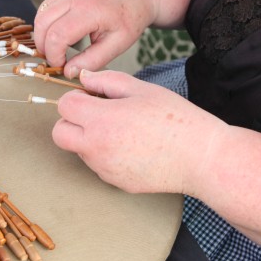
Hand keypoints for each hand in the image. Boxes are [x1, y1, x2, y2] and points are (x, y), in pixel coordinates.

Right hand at [33, 0, 154, 77]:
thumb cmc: (129, 20)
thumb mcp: (117, 45)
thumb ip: (92, 61)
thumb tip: (68, 72)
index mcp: (90, 10)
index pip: (58, 35)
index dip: (54, 55)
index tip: (62, 66)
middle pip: (43, 24)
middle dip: (45, 47)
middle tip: (58, 60)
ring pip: (40, 16)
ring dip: (42, 37)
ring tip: (58, 50)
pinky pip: (44, 9)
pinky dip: (46, 26)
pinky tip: (59, 36)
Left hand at [51, 69, 225, 194]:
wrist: (200, 158)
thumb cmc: (176, 119)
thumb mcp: (141, 89)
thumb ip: (106, 81)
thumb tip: (84, 78)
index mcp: (101, 119)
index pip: (64, 105)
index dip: (77, 96)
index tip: (94, 96)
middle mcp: (96, 147)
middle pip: (60, 133)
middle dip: (71, 121)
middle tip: (97, 114)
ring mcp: (104, 168)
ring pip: (79, 150)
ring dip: (90, 138)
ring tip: (125, 130)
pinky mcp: (115, 182)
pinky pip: (99, 165)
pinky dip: (107, 155)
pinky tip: (134, 148)